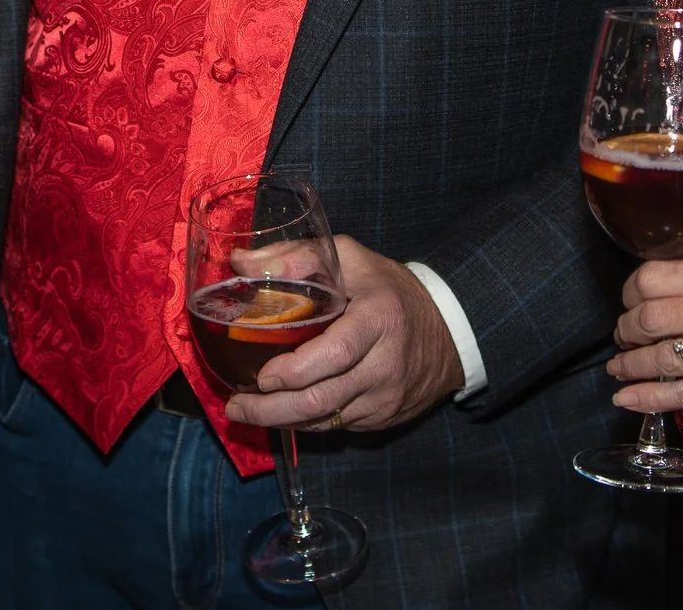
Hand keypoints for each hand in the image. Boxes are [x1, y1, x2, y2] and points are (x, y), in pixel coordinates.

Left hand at [224, 237, 463, 432]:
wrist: (447, 331)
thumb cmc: (389, 289)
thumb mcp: (350, 258)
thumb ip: (296, 256)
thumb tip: (242, 263)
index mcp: (378, 319)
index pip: (335, 354)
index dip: (295, 371)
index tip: (261, 376)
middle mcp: (384, 365)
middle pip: (321, 399)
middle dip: (271, 409)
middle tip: (236, 406)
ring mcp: (385, 398)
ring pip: (324, 421)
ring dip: (280, 420)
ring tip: (245, 410)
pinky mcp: (382, 418)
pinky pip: (335, 426)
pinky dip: (304, 422)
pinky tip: (280, 412)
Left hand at [605, 255, 682, 426]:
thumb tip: (672, 293)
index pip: (658, 277)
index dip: (631, 292)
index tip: (628, 301)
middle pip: (652, 317)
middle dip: (625, 330)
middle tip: (621, 336)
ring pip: (666, 359)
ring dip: (631, 366)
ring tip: (618, 369)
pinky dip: (649, 399)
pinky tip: (627, 398)